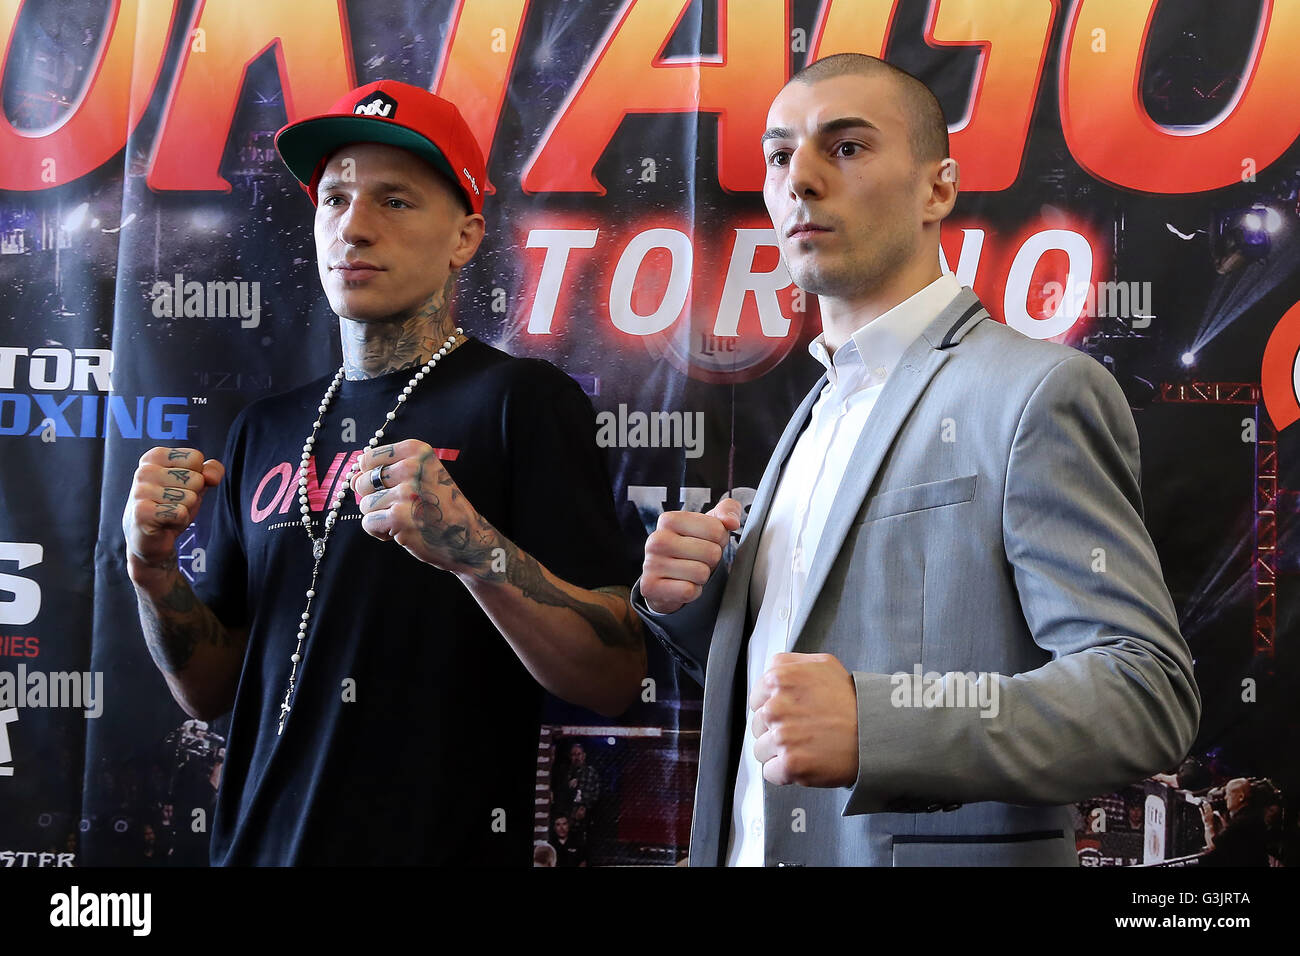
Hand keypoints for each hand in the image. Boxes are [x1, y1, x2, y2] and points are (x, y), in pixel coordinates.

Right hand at [124, 447, 222, 581]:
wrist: (150, 538)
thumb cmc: (172, 505)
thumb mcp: (196, 484)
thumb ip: (211, 471)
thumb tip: (211, 477)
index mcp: (155, 457)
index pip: (195, 458)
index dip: (197, 476)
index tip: (179, 486)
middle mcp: (144, 470)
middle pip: (196, 478)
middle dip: (191, 495)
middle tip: (172, 504)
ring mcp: (140, 491)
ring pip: (190, 497)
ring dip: (184, 509)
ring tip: (167, 513)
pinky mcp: (141, 512)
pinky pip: (180, 513)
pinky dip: (179, 521)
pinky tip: (164, 522)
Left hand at [351, 439, 497, 574]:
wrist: (468, 538)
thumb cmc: (441, 507)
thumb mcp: (424, 475)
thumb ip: (389, 470)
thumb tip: (352, 476)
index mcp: (417, 451)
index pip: (368, 459)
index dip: (373, 477)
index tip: (394, 488)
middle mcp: (412, 467)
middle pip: (362, 482)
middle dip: (376, 499)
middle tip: (403, 507)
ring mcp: (405, 492)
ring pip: (365, 505)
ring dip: (380, 517)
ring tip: (405, 519)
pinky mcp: (399, 517)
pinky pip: (368, 523)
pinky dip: (380, 532)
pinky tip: (401, 532)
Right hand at [640, 497, 741, 613]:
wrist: (668, 577)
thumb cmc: (693, 546)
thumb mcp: (711, 523)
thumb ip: (727, 510)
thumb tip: (731, 522)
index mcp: (669, 519)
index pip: (716, 530)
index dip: (720, 540)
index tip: (707, 542)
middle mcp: (656, 539)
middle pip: (711, 552)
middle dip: (712, 560)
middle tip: (699, 559)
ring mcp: (651, 564)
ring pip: (701, 573)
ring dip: (702, 577)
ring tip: (690, 572)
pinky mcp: (651, 587)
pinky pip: (689, 591)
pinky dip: (693, 592)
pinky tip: (683, 585)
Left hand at [750, 652, 858, 787]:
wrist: (874, 734)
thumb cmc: (852, 701)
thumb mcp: (823, 664)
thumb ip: (789, 662)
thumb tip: (772, 671)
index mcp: (779, 679)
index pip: (756, 699)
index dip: (772, 708)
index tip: (790, 713)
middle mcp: (775, 706)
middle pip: (757, 725)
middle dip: (775, 730)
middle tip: (802, 730)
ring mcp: (782, 736)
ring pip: (761, 750)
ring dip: (778, 752)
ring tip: (805, 746)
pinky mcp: (790, 763)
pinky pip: (770, 772)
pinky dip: (785, 772)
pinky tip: (805, 761)